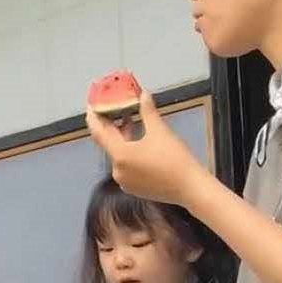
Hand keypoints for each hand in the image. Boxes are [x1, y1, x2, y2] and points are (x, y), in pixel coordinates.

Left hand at [84, 88, 212, 206]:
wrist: (190, 187)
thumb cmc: (175, 159)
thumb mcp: (160, 130)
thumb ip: (147, 111)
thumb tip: (143, 94)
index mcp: (120, 155)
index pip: (99, 132)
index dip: (94, 117)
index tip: (91, 106)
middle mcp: (117, 170)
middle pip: (109, 143)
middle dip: (111, 126)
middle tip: (112, 109)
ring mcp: (124, 181)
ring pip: (119, 154)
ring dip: (122, 138)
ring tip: (128, 121)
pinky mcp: (133, 188)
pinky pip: (126, 166)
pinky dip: (129, 153)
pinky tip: (138, 143)